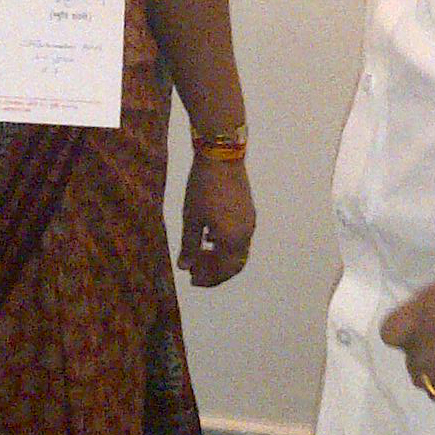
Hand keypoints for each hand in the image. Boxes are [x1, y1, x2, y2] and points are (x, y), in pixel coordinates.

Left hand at [178, 154, 254, 285]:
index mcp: (232, 239)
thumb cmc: (203, 187)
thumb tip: (184, 267)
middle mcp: (245, 234)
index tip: (191, 279)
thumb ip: (189, 245)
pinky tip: (209, 237)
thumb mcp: (192, 218)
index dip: (208, 278)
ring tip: (200, 256)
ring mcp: (249, 222)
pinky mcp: (248, 211)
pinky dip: (226, 245)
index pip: (222, 270)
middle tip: (196, 274)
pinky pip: (240, 237)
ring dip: (221, 258)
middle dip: (216, 272)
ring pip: (238, 251)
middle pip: (234, 265)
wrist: (222, 156)